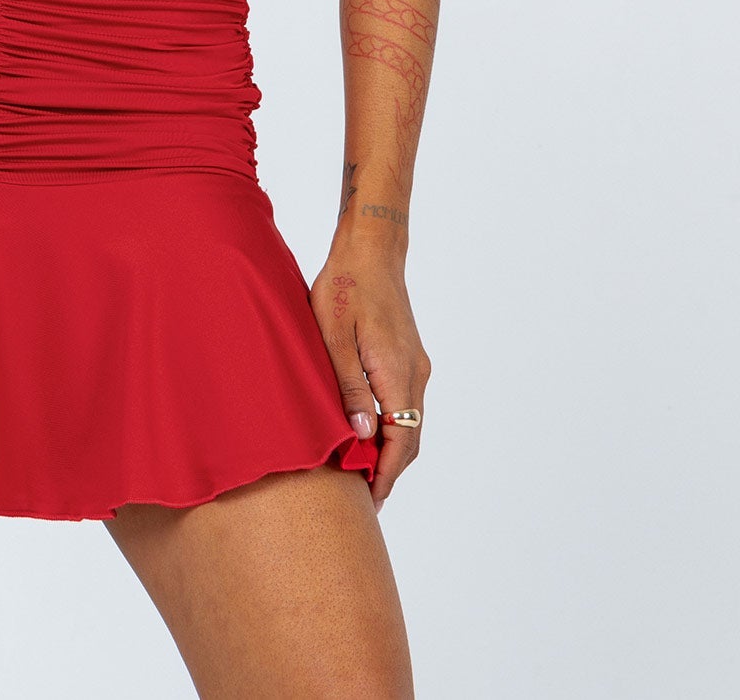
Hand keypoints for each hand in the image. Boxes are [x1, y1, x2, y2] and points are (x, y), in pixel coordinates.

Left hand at [308, 249, 430, 513]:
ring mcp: (416, 364)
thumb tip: (363, 435)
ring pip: (409, 420)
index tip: (370, 500)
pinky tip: (368, 432)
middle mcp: (415, 373)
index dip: (386, 473)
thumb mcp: (334, 337)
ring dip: (391, 448)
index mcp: (397, 372)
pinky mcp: (409, 356)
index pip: (401, 439)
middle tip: (361, 497)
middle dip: (389, 469)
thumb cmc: (345, 287)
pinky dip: (392, 425)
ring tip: (361, 471)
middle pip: (410, 436)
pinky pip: (405, 402)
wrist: (371, 250)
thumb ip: (349, 386)